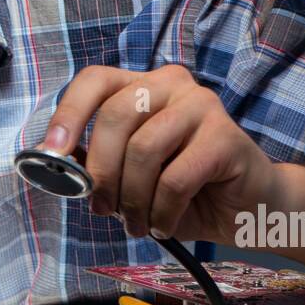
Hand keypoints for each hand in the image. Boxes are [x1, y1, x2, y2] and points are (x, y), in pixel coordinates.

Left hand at [38, 64, 287, 242]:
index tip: (52, 152)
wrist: (252, 208)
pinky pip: (175, 178)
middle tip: (104, 209)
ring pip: (143, 150)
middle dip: (102, 172)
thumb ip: (101, 163)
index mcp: (143, 86)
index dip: (69, 113)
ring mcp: (201, 104)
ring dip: (133, 199)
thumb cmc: (188, 191)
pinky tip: (164, 224)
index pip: (95, 80)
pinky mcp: (225, 135)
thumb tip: (63, 163)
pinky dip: (162, 211)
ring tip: (139, 223)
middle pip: (115, 116)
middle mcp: (171, 84)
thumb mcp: (132, 177)